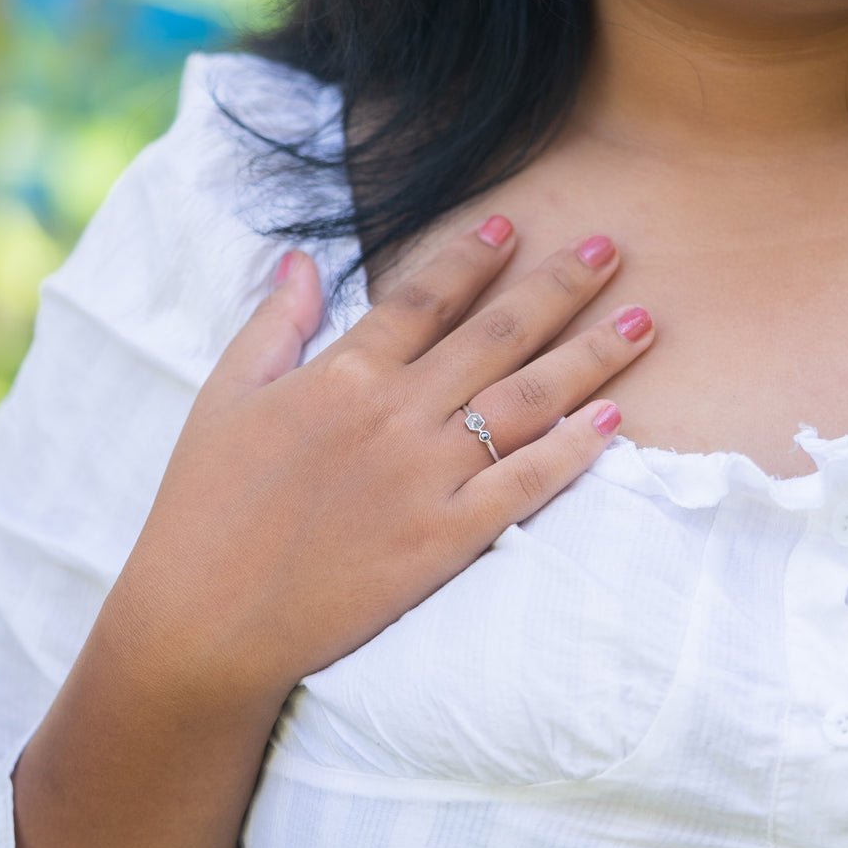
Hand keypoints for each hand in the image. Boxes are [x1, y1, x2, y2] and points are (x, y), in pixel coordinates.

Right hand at [120, 218, 654, 699]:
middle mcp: (395, 414)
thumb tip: (298, 260)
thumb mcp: (223, 397)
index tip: (515, 226)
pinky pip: (525, 486)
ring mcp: (426, 477)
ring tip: (642, 322)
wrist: (206, 622)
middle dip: (560, 286)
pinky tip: (615, 421)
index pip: (424, 297)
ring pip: (527, 401)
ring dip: (590, 356)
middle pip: (496, 335)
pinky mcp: (445, 540)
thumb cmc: (204, 507)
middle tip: (613, 249)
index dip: (472, 257)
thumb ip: (272, 324)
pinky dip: (574, 451)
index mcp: (341, 374)